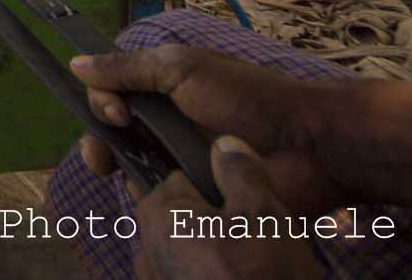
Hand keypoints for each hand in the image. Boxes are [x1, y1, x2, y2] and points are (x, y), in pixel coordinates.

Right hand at [71, 45, 341, 213]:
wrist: (306, 147)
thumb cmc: (248, 98)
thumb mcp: (184, 69)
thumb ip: (129, 68)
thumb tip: (76, 63)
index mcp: (163, 87)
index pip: (111, 93)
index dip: (102, 102)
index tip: (117, 114)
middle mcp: (167, 122)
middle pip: (113, 133)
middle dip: (98, 142)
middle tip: (101, 158)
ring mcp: (179, 161)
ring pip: (130, 166)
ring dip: (119, 168)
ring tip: (120, 177)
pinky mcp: (195, 196)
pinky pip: (158, 198)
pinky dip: (148, 197)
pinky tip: (150, 198)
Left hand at [133, 136, 327, 279]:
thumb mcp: (264, 215)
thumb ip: (240, 172)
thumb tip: (224, 145)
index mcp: (160, 213)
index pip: (179, 175)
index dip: (216, 185)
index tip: (243, 203)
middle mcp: (146, 248)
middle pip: (182, 215)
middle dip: (215, 223)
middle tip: (256, 243)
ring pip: (186, 251)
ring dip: (213, 255)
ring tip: (254, 269)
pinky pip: (187, 276)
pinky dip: (209, 276)